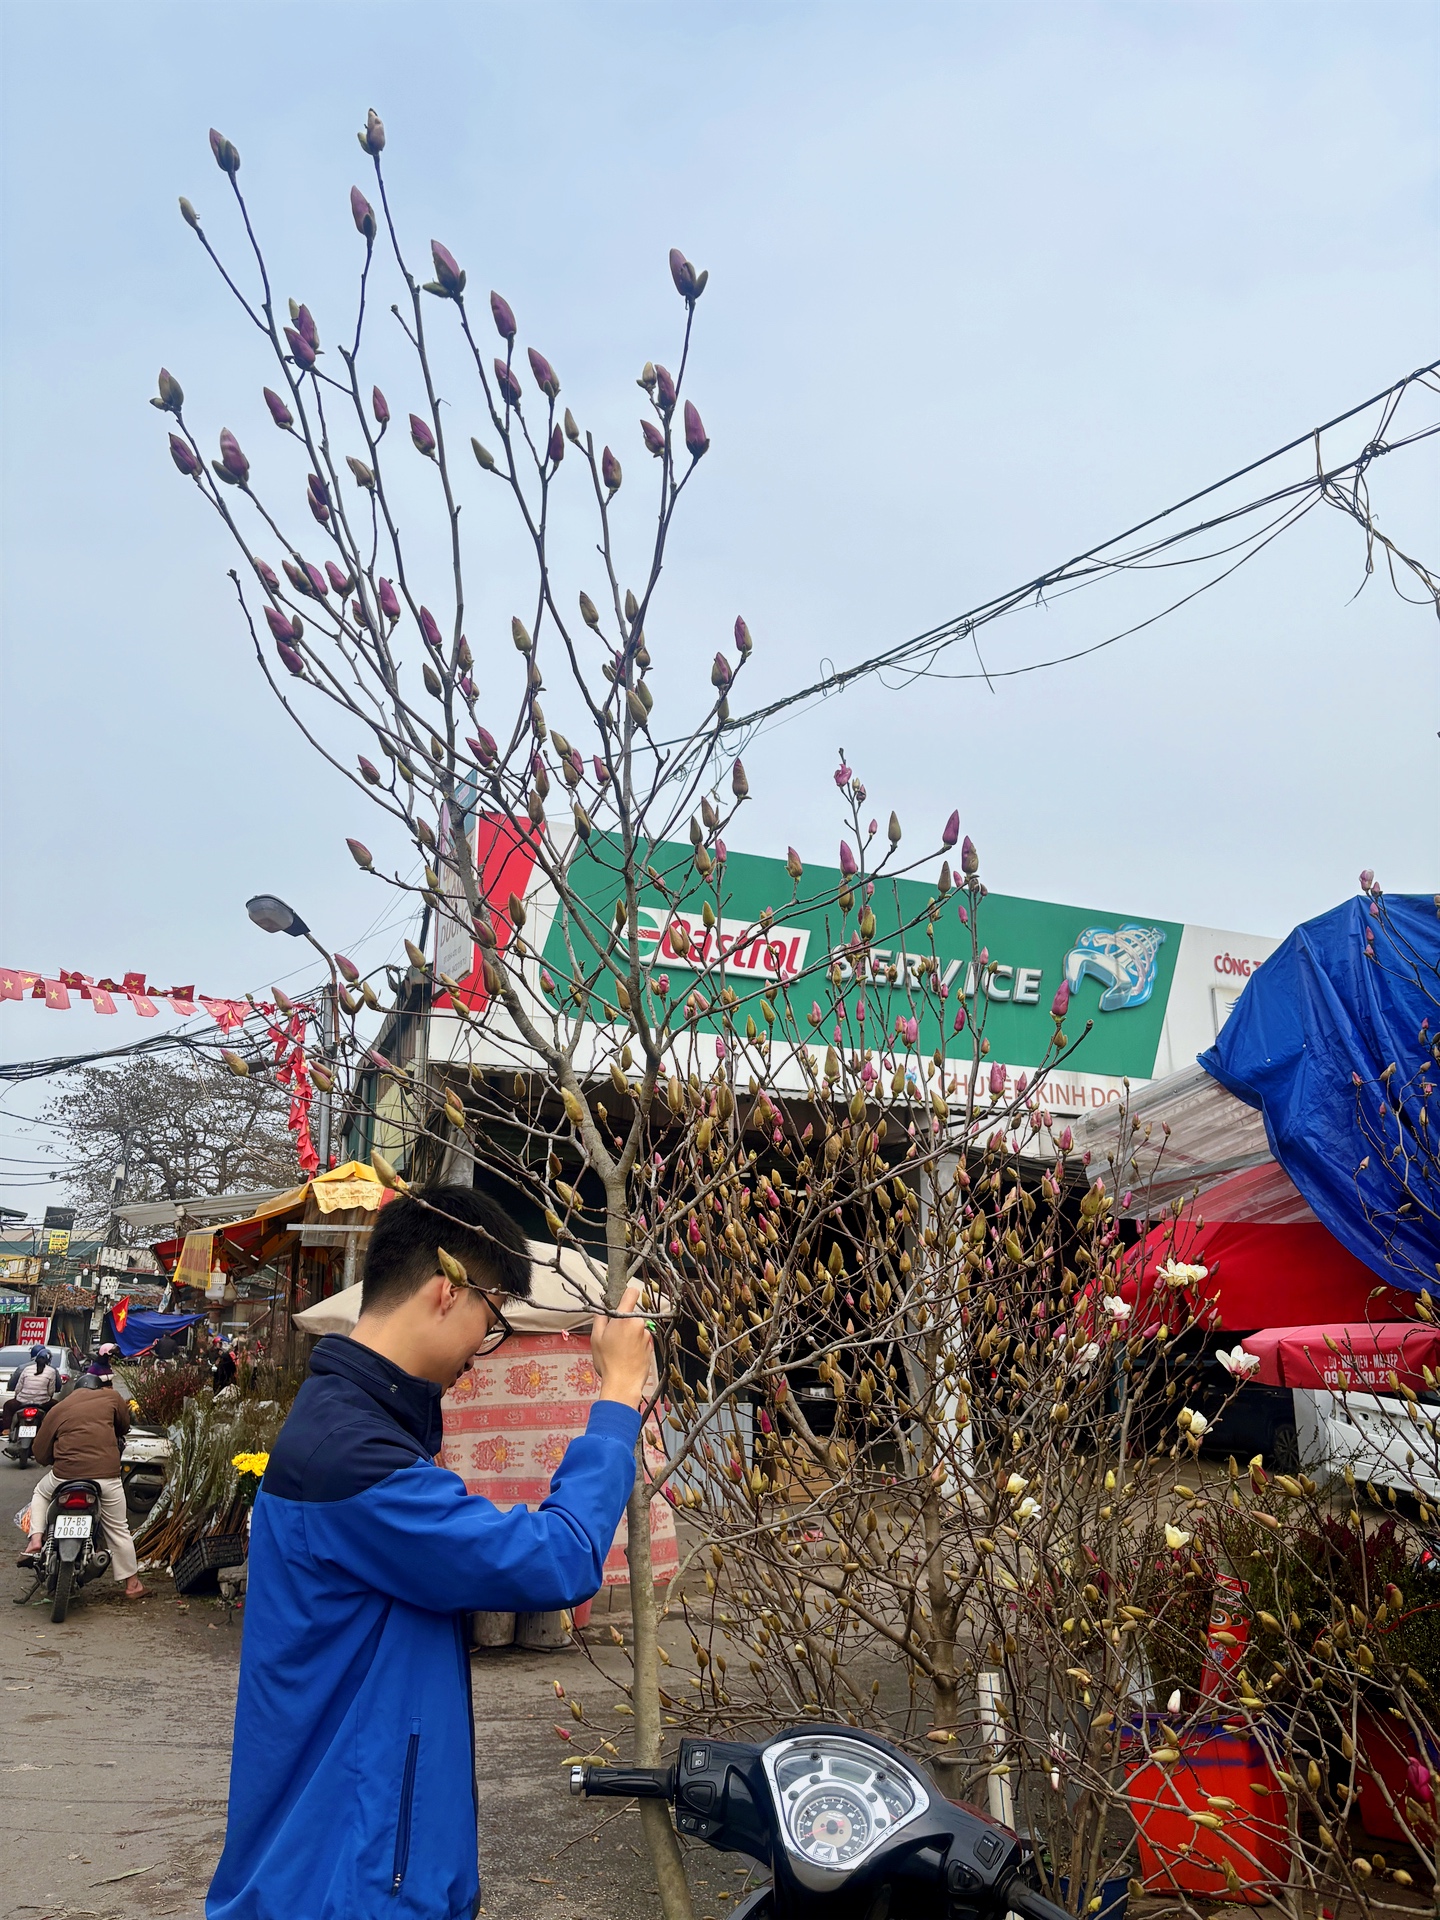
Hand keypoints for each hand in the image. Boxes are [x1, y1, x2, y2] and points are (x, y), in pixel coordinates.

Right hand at [590, 1281, 653, 1410]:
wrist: (623, 1384)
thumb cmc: (608, 1362)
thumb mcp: (596, 1338)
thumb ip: (600, 1319)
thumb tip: (602, 1310)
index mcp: (624, 1319)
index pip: (632, 1293)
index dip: (626, 1294)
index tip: (621, 1300)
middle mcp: (638, 1324)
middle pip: (631, 1315)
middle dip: (623, 1323)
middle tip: (612, 1337)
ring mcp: (646, 1336)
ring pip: (636, 1329)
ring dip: (629, 1335)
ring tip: (619, 1350)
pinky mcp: (650, 1347)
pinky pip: (641, 1340)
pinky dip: (635, 1345)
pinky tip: (627, 1356)